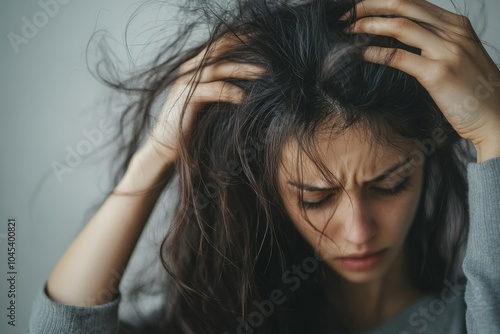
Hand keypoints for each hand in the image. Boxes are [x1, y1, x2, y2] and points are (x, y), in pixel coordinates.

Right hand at [144, 37, 264, 163]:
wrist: (165, 148)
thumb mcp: (211, 104)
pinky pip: (213, 89)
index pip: (220, 46)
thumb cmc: (192, 128)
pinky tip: (245, 97)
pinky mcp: (186, 98)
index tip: (265, 40)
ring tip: (265, 74)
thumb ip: (223, 89)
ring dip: (244, 70)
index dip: (241, 39)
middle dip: (246, 49)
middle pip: (221, 51)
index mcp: (196, 68)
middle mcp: (190, 70)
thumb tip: (253, 85)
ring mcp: (186, 82)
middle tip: (271, 52)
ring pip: (218, 68)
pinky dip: (230, 91)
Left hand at [344, 0, 499, 160]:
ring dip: (367, 26)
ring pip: (399, 26)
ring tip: (348, 31)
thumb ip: (434, 43)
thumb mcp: (458, 57)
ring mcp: (447, 51)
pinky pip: (398, 57)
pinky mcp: (438, 74)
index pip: (413, 2)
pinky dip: (375, 52)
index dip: (382, 2)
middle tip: (345, 15)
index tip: (359, 8)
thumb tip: (398, 39)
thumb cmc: (473, 92)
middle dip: (369, 6)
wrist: (496, 118)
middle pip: (403, 6)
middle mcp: (453, 32)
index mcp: (457, 25)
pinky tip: (361, 54)